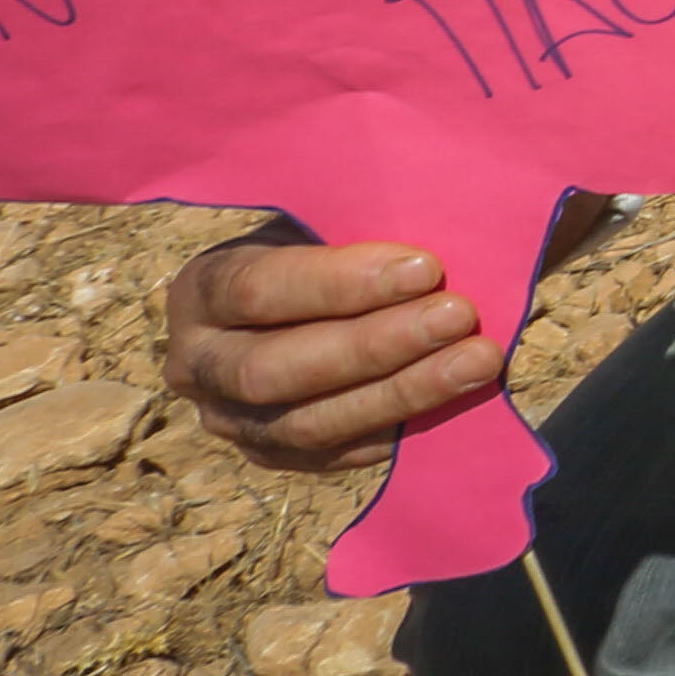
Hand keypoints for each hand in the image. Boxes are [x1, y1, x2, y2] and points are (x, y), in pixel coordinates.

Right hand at [161, 229, 505, 475]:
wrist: (291, 300)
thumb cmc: (315, 242)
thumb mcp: (313, 219)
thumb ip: (352, 223)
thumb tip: (427, 231)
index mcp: (202, 291)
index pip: (260, 290)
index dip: (341, 282)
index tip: (426, 267)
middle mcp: (198, 365)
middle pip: (276, 368)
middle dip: (375, 345)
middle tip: (459, 315)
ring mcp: (230, 420)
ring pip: (307, 424)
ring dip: (400, 393)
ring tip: (477, 360)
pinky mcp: (271, 456)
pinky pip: (331, 457)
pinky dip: (393, 431)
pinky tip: (451, 403)